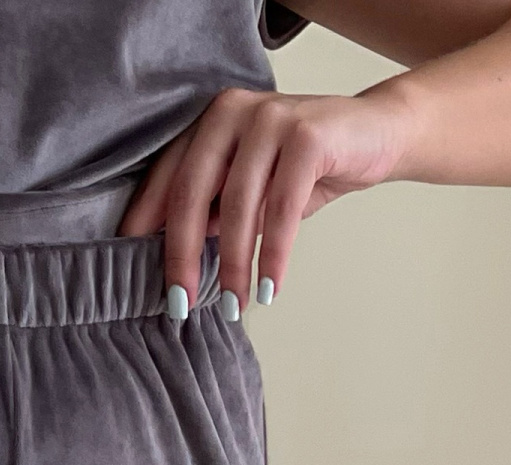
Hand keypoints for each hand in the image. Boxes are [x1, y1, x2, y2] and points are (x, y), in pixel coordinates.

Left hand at [120, 88, 412, 315]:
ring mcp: (270, 118)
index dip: (147, 229)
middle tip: (179, 305)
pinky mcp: (307, 136)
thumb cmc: (306, 168)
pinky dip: (273, 254)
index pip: (167, 178)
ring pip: (237, 205)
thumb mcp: (250, 191)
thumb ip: (213, 211)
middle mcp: (233, 111)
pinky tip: (269, 287)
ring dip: (233, 265)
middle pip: (191, 192)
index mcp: (210, 121)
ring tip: (235, 306)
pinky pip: (281, 208)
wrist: (375, 135)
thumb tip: (173, 260)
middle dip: (181, 256)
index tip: (135, 276)